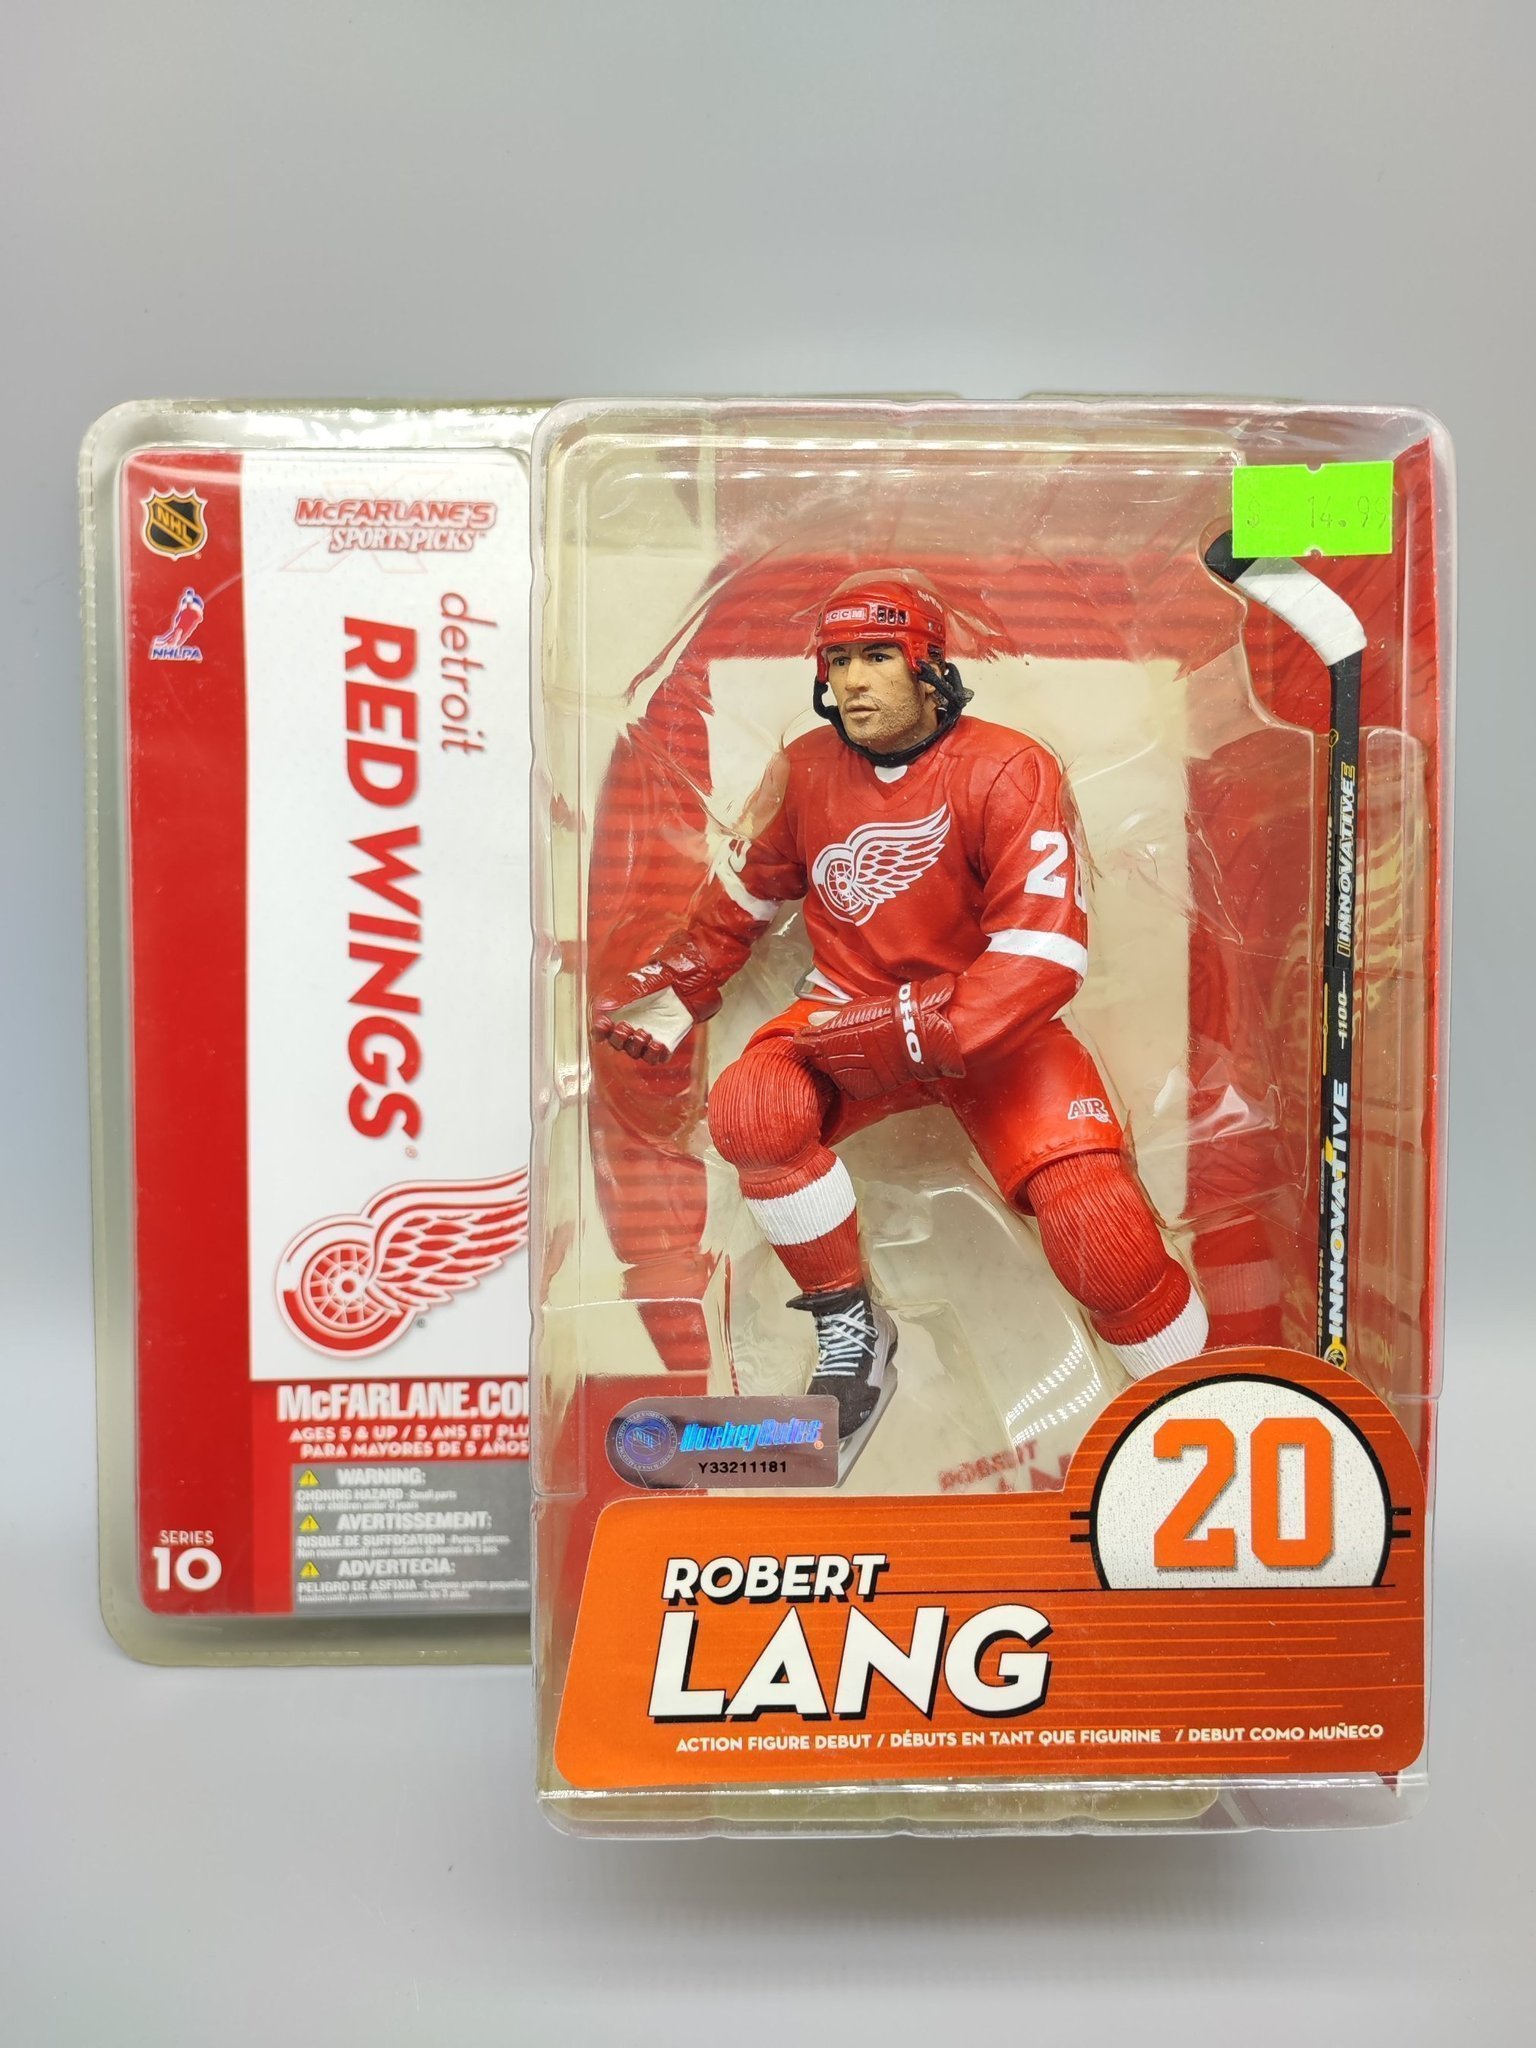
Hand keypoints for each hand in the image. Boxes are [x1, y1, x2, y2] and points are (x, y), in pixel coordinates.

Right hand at [591, 934, 723, 1062]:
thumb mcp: (637, 983)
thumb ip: (618, 997)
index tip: (604, 1025)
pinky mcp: (667, 1042)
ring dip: (635, 1047)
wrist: (691, 977)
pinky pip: (656, 1058)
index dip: (600, 1032)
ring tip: (644, 1034)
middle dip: (618, 1039)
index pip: (603, 1030)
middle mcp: (634, 1025)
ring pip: (635, 1053)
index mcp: (621, 1011)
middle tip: (626, 1028)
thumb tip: (600, 1011)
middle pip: (618, 1044)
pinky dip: (654, 1055)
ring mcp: (651, 1035)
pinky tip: (657, 1044)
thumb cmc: (663, 975)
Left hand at [793, 977, 963, 1098]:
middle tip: (821, 1046)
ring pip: (832, 1074)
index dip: (804, 1041)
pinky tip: (854, 1068)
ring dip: (832, 1066)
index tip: (804, 1037)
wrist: (921, 1035)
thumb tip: (814, 1018)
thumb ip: (834, 1017)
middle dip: (817, 1054)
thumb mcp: (861, 1009)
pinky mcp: (868, 1086)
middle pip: (817, 1060)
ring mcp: (854, 1074)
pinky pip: (850, 1085)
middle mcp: (840, 1058)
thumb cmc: (894, 1016)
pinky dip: (849, 1078)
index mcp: (835, 1037)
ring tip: (841, 1056)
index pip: (806, 1044)